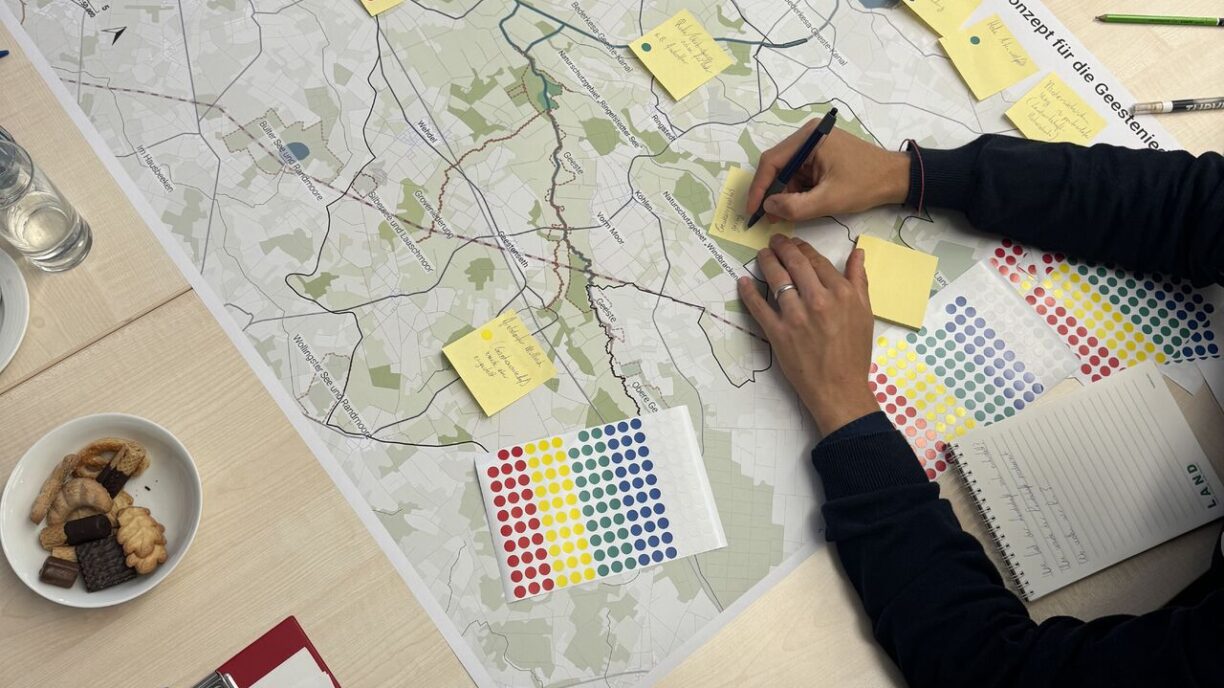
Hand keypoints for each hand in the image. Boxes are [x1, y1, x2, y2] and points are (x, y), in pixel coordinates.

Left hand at [738, 235, 878, 435]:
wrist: (840, 388)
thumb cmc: (854, 353)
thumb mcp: (865, 313)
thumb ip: (859, 281)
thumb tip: (858, 252)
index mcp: (841, 293)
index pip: (817, 261)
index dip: (802, 248)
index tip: (794, 243)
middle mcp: (818, 300)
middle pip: (795, 264)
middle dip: (782, 248)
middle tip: (774, 241)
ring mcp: (796, 316)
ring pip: (776, 279)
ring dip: (766, 263)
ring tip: (762, 255)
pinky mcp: (778, 333)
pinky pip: (759, 307)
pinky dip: (749, 292)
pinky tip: (743, 282)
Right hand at [746, 124, 910, 222]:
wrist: (896, 179)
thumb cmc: (865, 185)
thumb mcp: (829, 199)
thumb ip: (795, 206)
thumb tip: (768, 207)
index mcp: (809, 138)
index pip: (772, 161)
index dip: (758, 188)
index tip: (752, 211)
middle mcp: (808, 136)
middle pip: (777, 166)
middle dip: (771, 193)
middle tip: (767, 217)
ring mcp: (814, 145)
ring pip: (787, 172)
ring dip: (785, 194)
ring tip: (785, 215)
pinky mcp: (820, 155)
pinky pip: (799, 174)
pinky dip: (796, 192)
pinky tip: (799, 206)